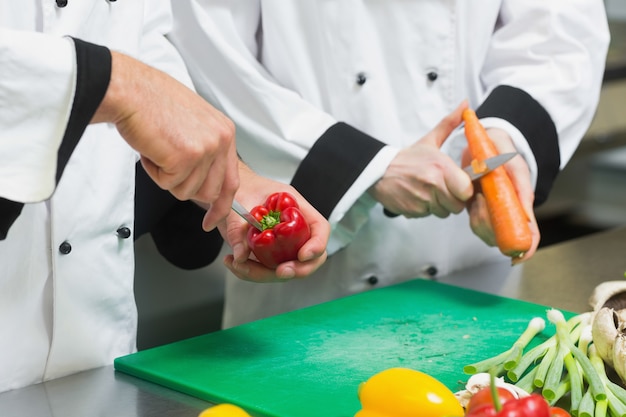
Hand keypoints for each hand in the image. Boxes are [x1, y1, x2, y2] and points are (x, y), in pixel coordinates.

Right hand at [92, 51, 238, 230]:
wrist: (130, 90)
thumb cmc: (152, 102)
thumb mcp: (193, 123)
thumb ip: (204, 149)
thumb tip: (203, 179)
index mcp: (225, 132)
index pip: (231, 180)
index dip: (221, 205)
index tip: (212, 219)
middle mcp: (221, 141)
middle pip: (210, 192)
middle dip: (185, 187)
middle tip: (166, 168)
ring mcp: (205, 150)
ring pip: (188, 191)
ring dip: (167, 177)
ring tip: (158, 149)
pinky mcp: (186, 158)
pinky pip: (169, 184)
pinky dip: (154, 172)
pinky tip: (151, 149)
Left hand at [217, 162, 329, 281]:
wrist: (227, 192)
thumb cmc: (240, 188)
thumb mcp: (237, 201)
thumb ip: (237, 229)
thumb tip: (241, 256)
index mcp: (294, 207)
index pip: (319, 227)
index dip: (317, 244)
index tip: (303, 255)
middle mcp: (292, 228)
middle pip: (311, 256)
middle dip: (298, 269)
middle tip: (280, 271)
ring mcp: (282, 243)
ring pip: (286, 268)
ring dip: (264, 274)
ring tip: (239, 265)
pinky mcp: (268, 254)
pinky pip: (266, 271)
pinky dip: (250, 272)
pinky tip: (232, 262)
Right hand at [369, 102, 472, 217]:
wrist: (379, 171)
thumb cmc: (407, 158)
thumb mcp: (430, 140)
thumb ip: (450, 123)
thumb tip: (465, 104)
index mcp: (441, 166)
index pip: (467, 190)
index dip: (464, 190)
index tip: (458, 184)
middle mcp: (433, 184)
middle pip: (457, 205)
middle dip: (452, 200)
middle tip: (442, 189)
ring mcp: (422, 199)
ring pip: (443, 212)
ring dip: (439, 206)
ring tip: (429, 192)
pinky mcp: (413, 211)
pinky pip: (428, 216)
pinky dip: (425, 210)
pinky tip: (419, 198)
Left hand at [463, 128, 539, 263]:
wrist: (482, 141)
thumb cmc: (503, 151)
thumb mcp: (513, 164)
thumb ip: (521, 187)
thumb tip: (526, 215)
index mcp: (522, 204)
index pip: (529, 233)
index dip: (526, 248)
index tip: (517, 256)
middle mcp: (508, 212)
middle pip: (503, 236)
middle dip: (491, 226)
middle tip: (483, 200)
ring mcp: (492, 211)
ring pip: (486, 231)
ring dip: (480, 218)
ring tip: (478, 193)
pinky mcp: (476, 208)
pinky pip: (473, 221)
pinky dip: (471, 212)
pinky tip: (473, 196)